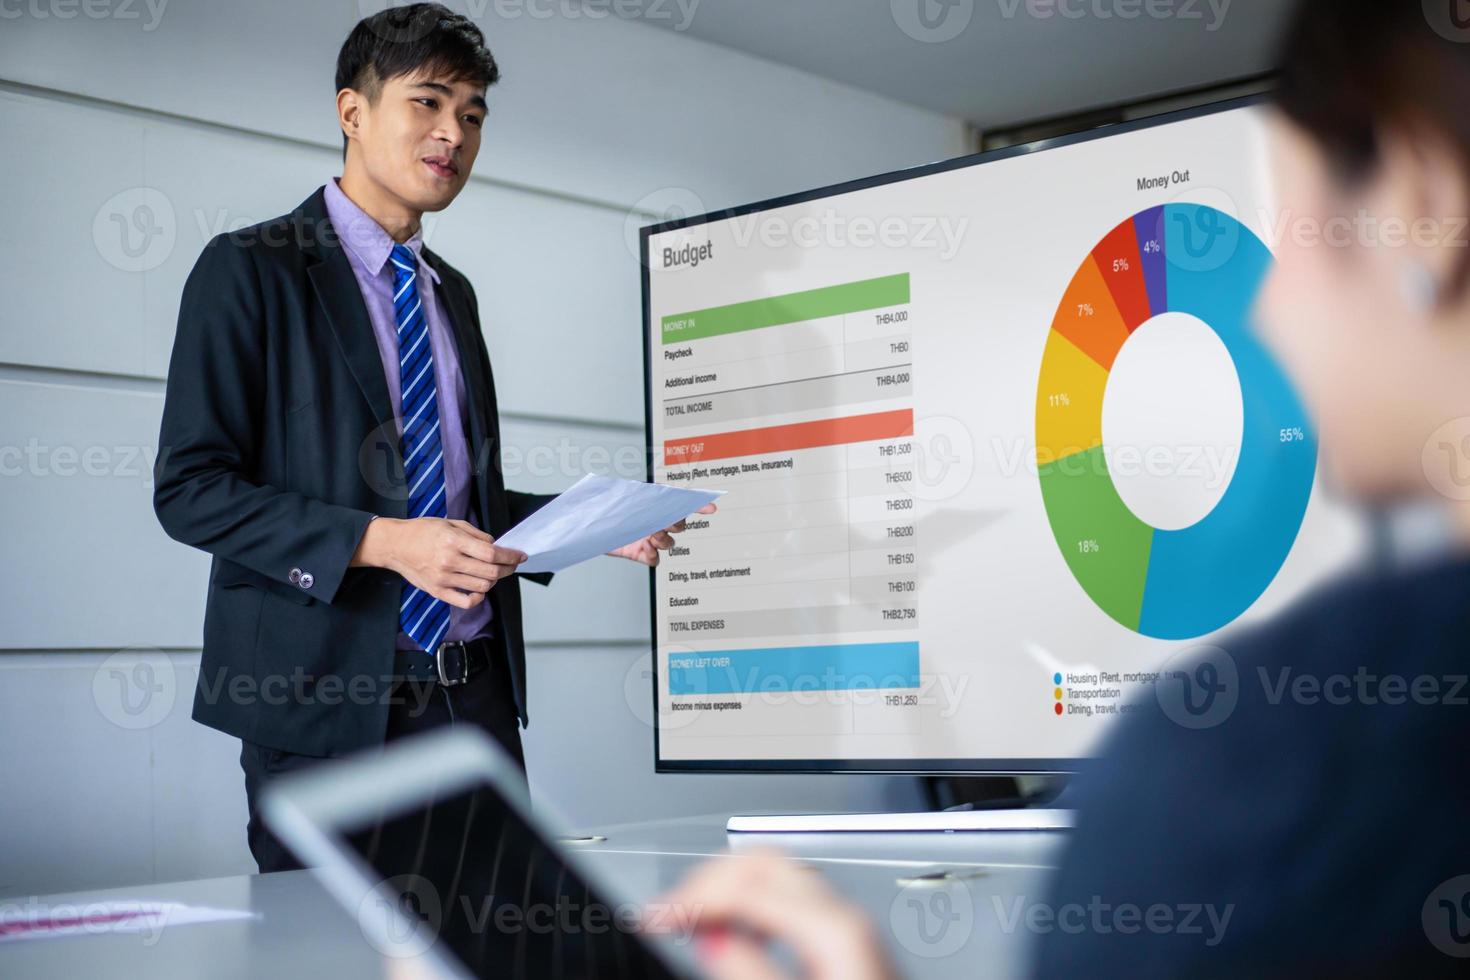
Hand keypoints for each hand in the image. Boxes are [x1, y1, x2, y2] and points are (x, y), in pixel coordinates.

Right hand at [351, 517, 525, 608]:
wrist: (395, 545)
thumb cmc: (422, 531)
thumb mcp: (450, 523)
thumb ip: (475, 534)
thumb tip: (496, 545)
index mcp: (453, 541)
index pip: (491, 553)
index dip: (510, 556)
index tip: (520, 555)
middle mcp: (449, 561)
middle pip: (491, 572)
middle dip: (508, 568)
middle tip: (512, 564)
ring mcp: (443, 579)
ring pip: (482, 586)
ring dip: (494, 580)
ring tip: (495, 572)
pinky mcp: (437, 592)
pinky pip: (466, 602)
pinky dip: (479, 597)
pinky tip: (481, 589)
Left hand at [607, 502, 716, 566]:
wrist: (586, 525)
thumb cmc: (604, 508)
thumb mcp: (623, 497)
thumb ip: (643, 497)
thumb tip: (661, 493)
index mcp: (653, 505)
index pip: (679, 504)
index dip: (697, 505)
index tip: (710, 507)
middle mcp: (653, 522)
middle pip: (678, 525)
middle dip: (675, 524)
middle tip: (664, 522)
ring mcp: (647, 539)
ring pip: (669, 543)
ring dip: (663, 539)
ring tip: (651, 535)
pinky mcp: (638, 554)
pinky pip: (654, 560)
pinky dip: (653, 555)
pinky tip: (645, 548)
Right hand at [650, 850, 896, 979]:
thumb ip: (750, 971)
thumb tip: (710, 935)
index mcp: (836, 928)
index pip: (747, 882)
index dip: (691, 895)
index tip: (655, 917)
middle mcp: (847, 916)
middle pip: (764, 860)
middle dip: (707, 880)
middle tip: (666, 912)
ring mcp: (850, 923)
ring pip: (777, 872)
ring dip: (726, 886)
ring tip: (689, 916)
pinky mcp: (847, 939)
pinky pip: (792, 897)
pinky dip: (751, 902)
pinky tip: (731, 927)